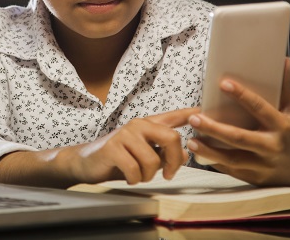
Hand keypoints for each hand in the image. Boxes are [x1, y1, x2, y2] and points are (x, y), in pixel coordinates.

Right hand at [66, 107, 198, 184]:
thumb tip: (185, 154)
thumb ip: (164, 152)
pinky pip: (135, 170)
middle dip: (174, 161)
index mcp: (147, 125)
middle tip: (168, 174)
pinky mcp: (113, 148)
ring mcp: (125, 135)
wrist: (86, 162)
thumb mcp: (144, 155)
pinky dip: (134, 179)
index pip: (173, 116)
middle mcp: (138, 125)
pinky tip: (127, 176)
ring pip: (153, 161)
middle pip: (171, 138)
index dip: (190, 114)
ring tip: (138, 174)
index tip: (203, 110)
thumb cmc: (117, 158)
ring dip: (148, 175)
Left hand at [187, 58, 289, 187]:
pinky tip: (199, 153)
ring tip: (191, 140)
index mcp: (283, 126)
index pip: (260, 108)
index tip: (223, 83)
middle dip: (215, 129)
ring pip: (233, 159)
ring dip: (209, 151)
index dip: (242, 95)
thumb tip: (281, 60)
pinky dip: (215, 162)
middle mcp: (273, 147)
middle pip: (240, 138)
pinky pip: (232, 170)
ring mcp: (264, 165)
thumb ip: (284, 86)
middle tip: (194, 117)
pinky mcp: (256, 178)